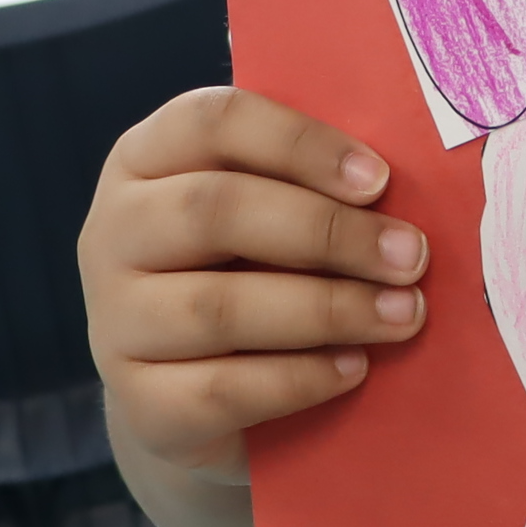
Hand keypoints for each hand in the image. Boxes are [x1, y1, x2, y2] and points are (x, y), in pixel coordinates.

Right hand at [82, 85, 430, 489]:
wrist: (197, 393)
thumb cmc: (253, 270)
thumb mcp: (273, 211)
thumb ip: (315, 186)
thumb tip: (412, 183)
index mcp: (146, 158)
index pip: (212, 122)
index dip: (300, 144)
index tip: (380, 180)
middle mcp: (113, 232)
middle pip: (214, 210)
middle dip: (327, 233)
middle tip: (412, 256)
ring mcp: (115, 322)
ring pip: (219, 307)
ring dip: (327, 309)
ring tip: (403, 315)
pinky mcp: (139, 404)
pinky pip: (221, 390)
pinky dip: (299, 379)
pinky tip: (355, 369)